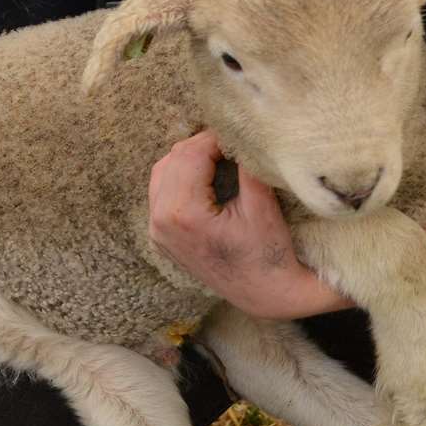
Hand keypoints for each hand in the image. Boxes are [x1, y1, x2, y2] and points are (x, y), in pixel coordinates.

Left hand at [147, 130, 318, 319]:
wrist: (266, 294)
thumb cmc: (268, 253)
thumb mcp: (261, 204)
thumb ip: (247, 164)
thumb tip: (242, 131)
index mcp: (183, 214)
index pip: (191, 155)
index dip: (215, 137)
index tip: (238, 131)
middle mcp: (161, 223)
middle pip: (173, 159)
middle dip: (202, 144)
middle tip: (231, 140)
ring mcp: (157, 232)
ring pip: (163, 172)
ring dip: (189, 158)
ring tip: (220, 154)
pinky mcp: (161, 237)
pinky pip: (161, 192)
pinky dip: (180, 176)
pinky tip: (205, 174)